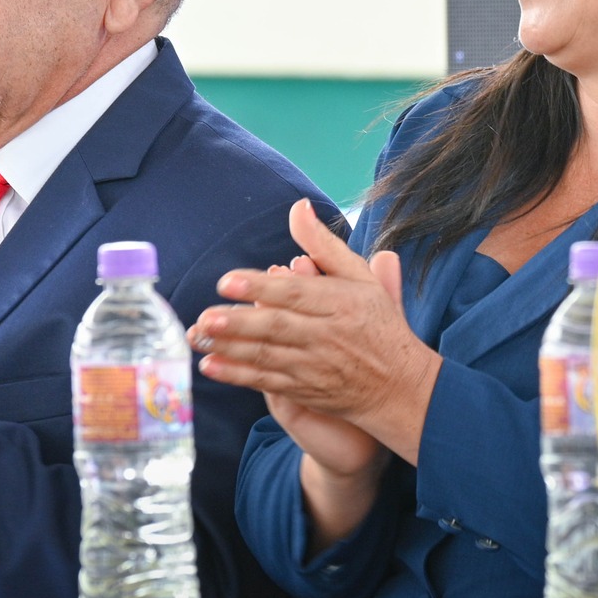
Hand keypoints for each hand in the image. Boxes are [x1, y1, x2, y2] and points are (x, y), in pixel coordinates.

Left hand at [187, 199, 440, 464]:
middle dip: (238, 323)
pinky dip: (238, 375)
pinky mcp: (305, 391)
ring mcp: (315, 367)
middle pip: (277, 327)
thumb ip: (323, 245)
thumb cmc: (377, 323)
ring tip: (198, 337)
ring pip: (267, 357)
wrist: (400, 386)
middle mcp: (328, 336)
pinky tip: (210, 366)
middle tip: (206, 316)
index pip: (295, 293)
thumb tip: (297, 207)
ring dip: (229, 348)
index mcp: (341, 303)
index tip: (227, 281)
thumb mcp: (360, 278)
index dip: (259, 288)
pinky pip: (267, 383)